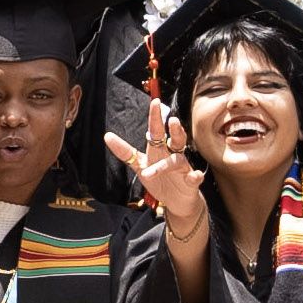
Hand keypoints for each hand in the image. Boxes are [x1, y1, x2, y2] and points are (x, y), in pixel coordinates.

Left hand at [103, 99, 207, 230]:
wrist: (176, 201)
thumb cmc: (159, 179)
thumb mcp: (139, 165)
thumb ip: (125, 152)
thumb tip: (107, 136)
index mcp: (158, 149)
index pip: (156, 130)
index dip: (155, 117)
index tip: (154, 102)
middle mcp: (172, 154)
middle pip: (175, 138)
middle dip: (174, 129)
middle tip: (172, 119)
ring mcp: (183, 167)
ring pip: (177, 160)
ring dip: (169, 162)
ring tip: (156, 165)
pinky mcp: (191, 181)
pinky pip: (195, 177)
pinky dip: (195, 176)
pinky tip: (194, 175)